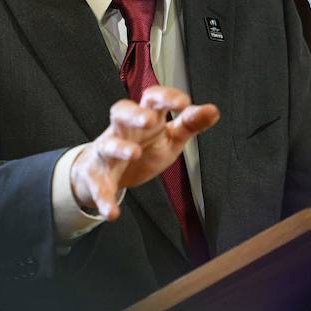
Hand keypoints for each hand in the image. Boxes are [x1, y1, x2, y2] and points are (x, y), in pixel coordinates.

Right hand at [69, 86, 219, 219]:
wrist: (106, 172)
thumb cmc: (143, 148)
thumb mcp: (170, 137)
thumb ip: (190, 124)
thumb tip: (213, 110)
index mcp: (144, 118)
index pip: (151, 99)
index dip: (165, 97)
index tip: (183, 102)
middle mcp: (122, 130)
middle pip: (122, 112)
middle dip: (134, 114)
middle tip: (149, 119)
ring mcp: (107, 152)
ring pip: (108, 145)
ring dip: (119, 148)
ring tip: (134, 154)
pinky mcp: (97, 177)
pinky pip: (99, 187)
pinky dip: (104, 199)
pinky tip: (112, 213)